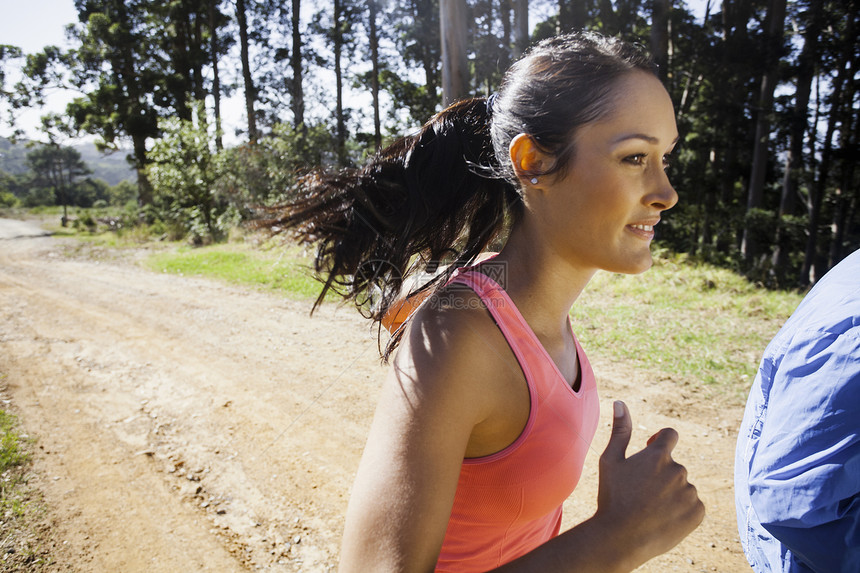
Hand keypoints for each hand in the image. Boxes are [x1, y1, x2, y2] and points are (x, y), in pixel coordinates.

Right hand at [595, 401, 704, 568]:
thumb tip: (620, 402)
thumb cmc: (612, 497)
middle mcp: (678, 470)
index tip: (649, 453)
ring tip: (650, 510)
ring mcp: (690, 492)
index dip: (660, 442)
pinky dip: (681, 511)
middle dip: (660, 476)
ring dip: (671, 494)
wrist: (621, 538)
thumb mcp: (610, 461)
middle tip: (640, 494)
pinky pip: (693, 506)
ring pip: (683, 487)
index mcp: (658, 455)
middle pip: (673, 466)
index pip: (670, 435)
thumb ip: (620, 430)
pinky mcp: (698, 513)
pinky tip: (663, 519)